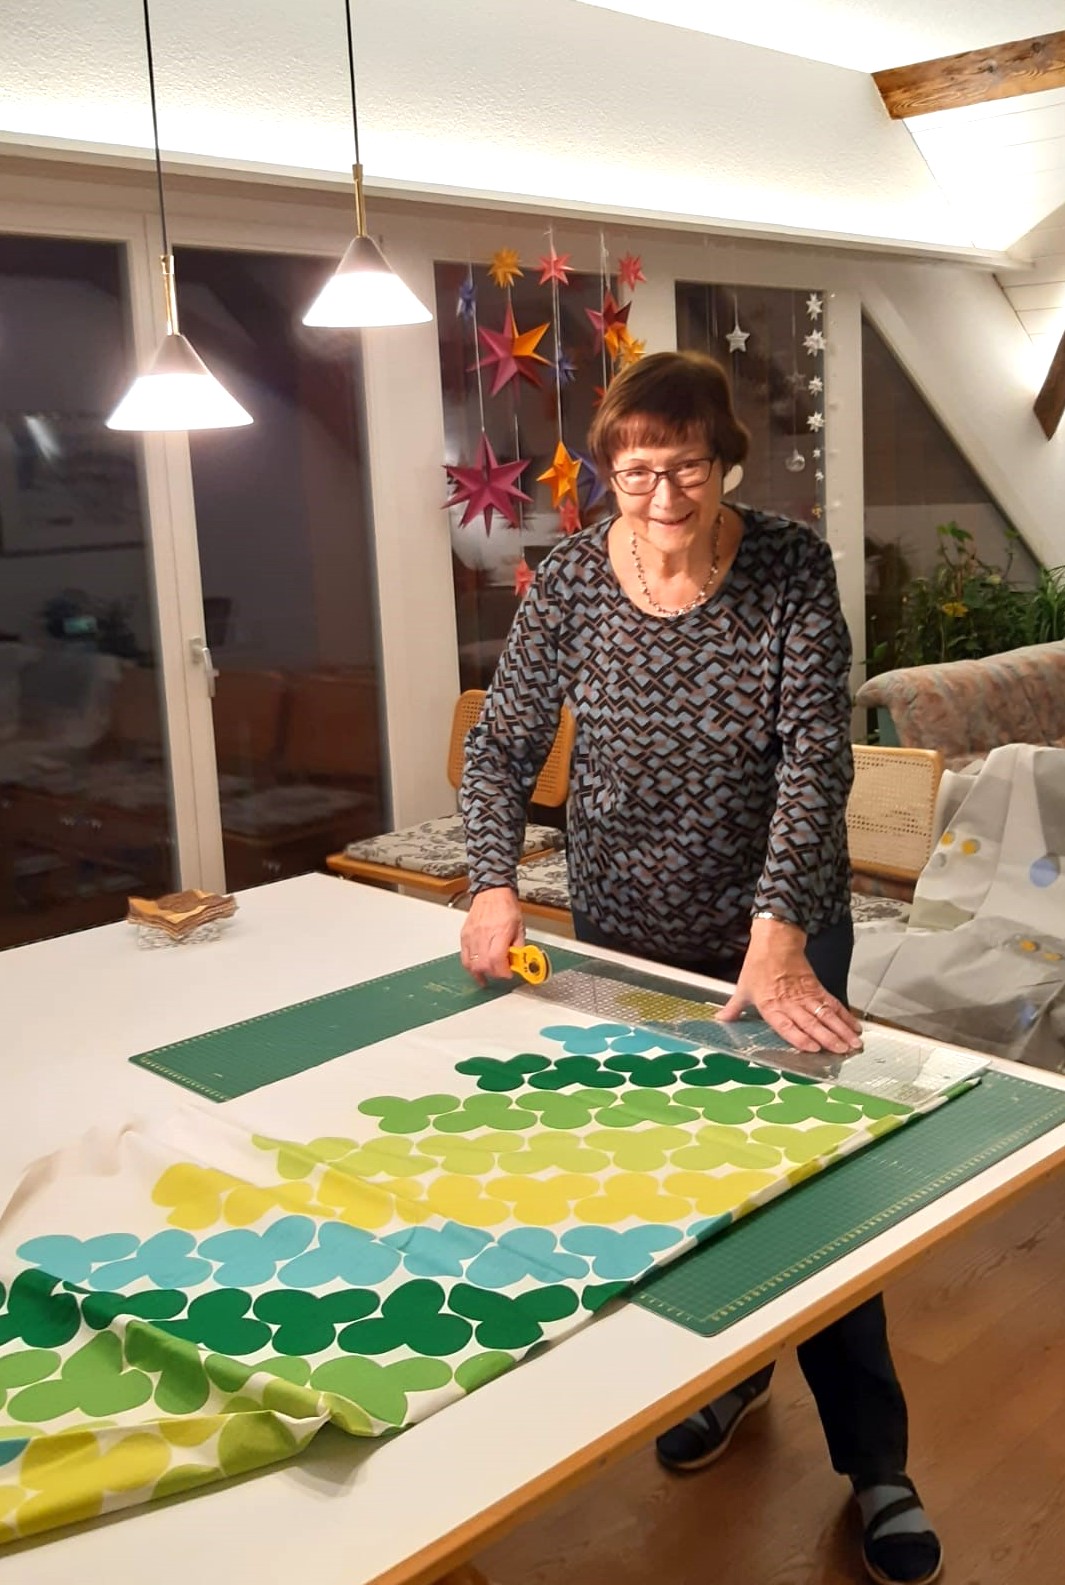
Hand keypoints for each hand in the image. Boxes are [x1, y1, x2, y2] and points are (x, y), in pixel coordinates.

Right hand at [460, 887, 523, 984]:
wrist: (492, 892)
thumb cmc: (506, 907)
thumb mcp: (520, 926)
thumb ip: (519, 946)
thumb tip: (518, 962)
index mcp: (500, 931)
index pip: (497, 959)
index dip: (503, 971)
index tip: (508, 974)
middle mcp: (484, 934)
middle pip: (484, 964)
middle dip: (494, 974)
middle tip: (500, 973)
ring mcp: (472, 936)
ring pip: (472, 964)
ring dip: (481, 973)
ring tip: (487, 976)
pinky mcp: (464, 936)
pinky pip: (464, 957)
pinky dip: (470, 966)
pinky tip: (476, 969)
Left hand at [717, 916, 862, 1053]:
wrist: (775, 941)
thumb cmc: (757, 966)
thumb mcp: (743, 988)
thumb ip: (734, 1008)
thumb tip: (720, 1019)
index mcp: (770, 1005)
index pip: (786, 1025)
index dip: (799, 1037)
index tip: (813, 1049)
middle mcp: (790, 1002)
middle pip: (811, 1022)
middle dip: (828, 1038)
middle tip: (842, 1051)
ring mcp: (805, 995)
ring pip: (826, 1014)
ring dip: (841, 1029)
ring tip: (853, 1044)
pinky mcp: (817, 987)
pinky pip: (832, 1003)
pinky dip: (844, 1015)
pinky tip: (854, 1026)